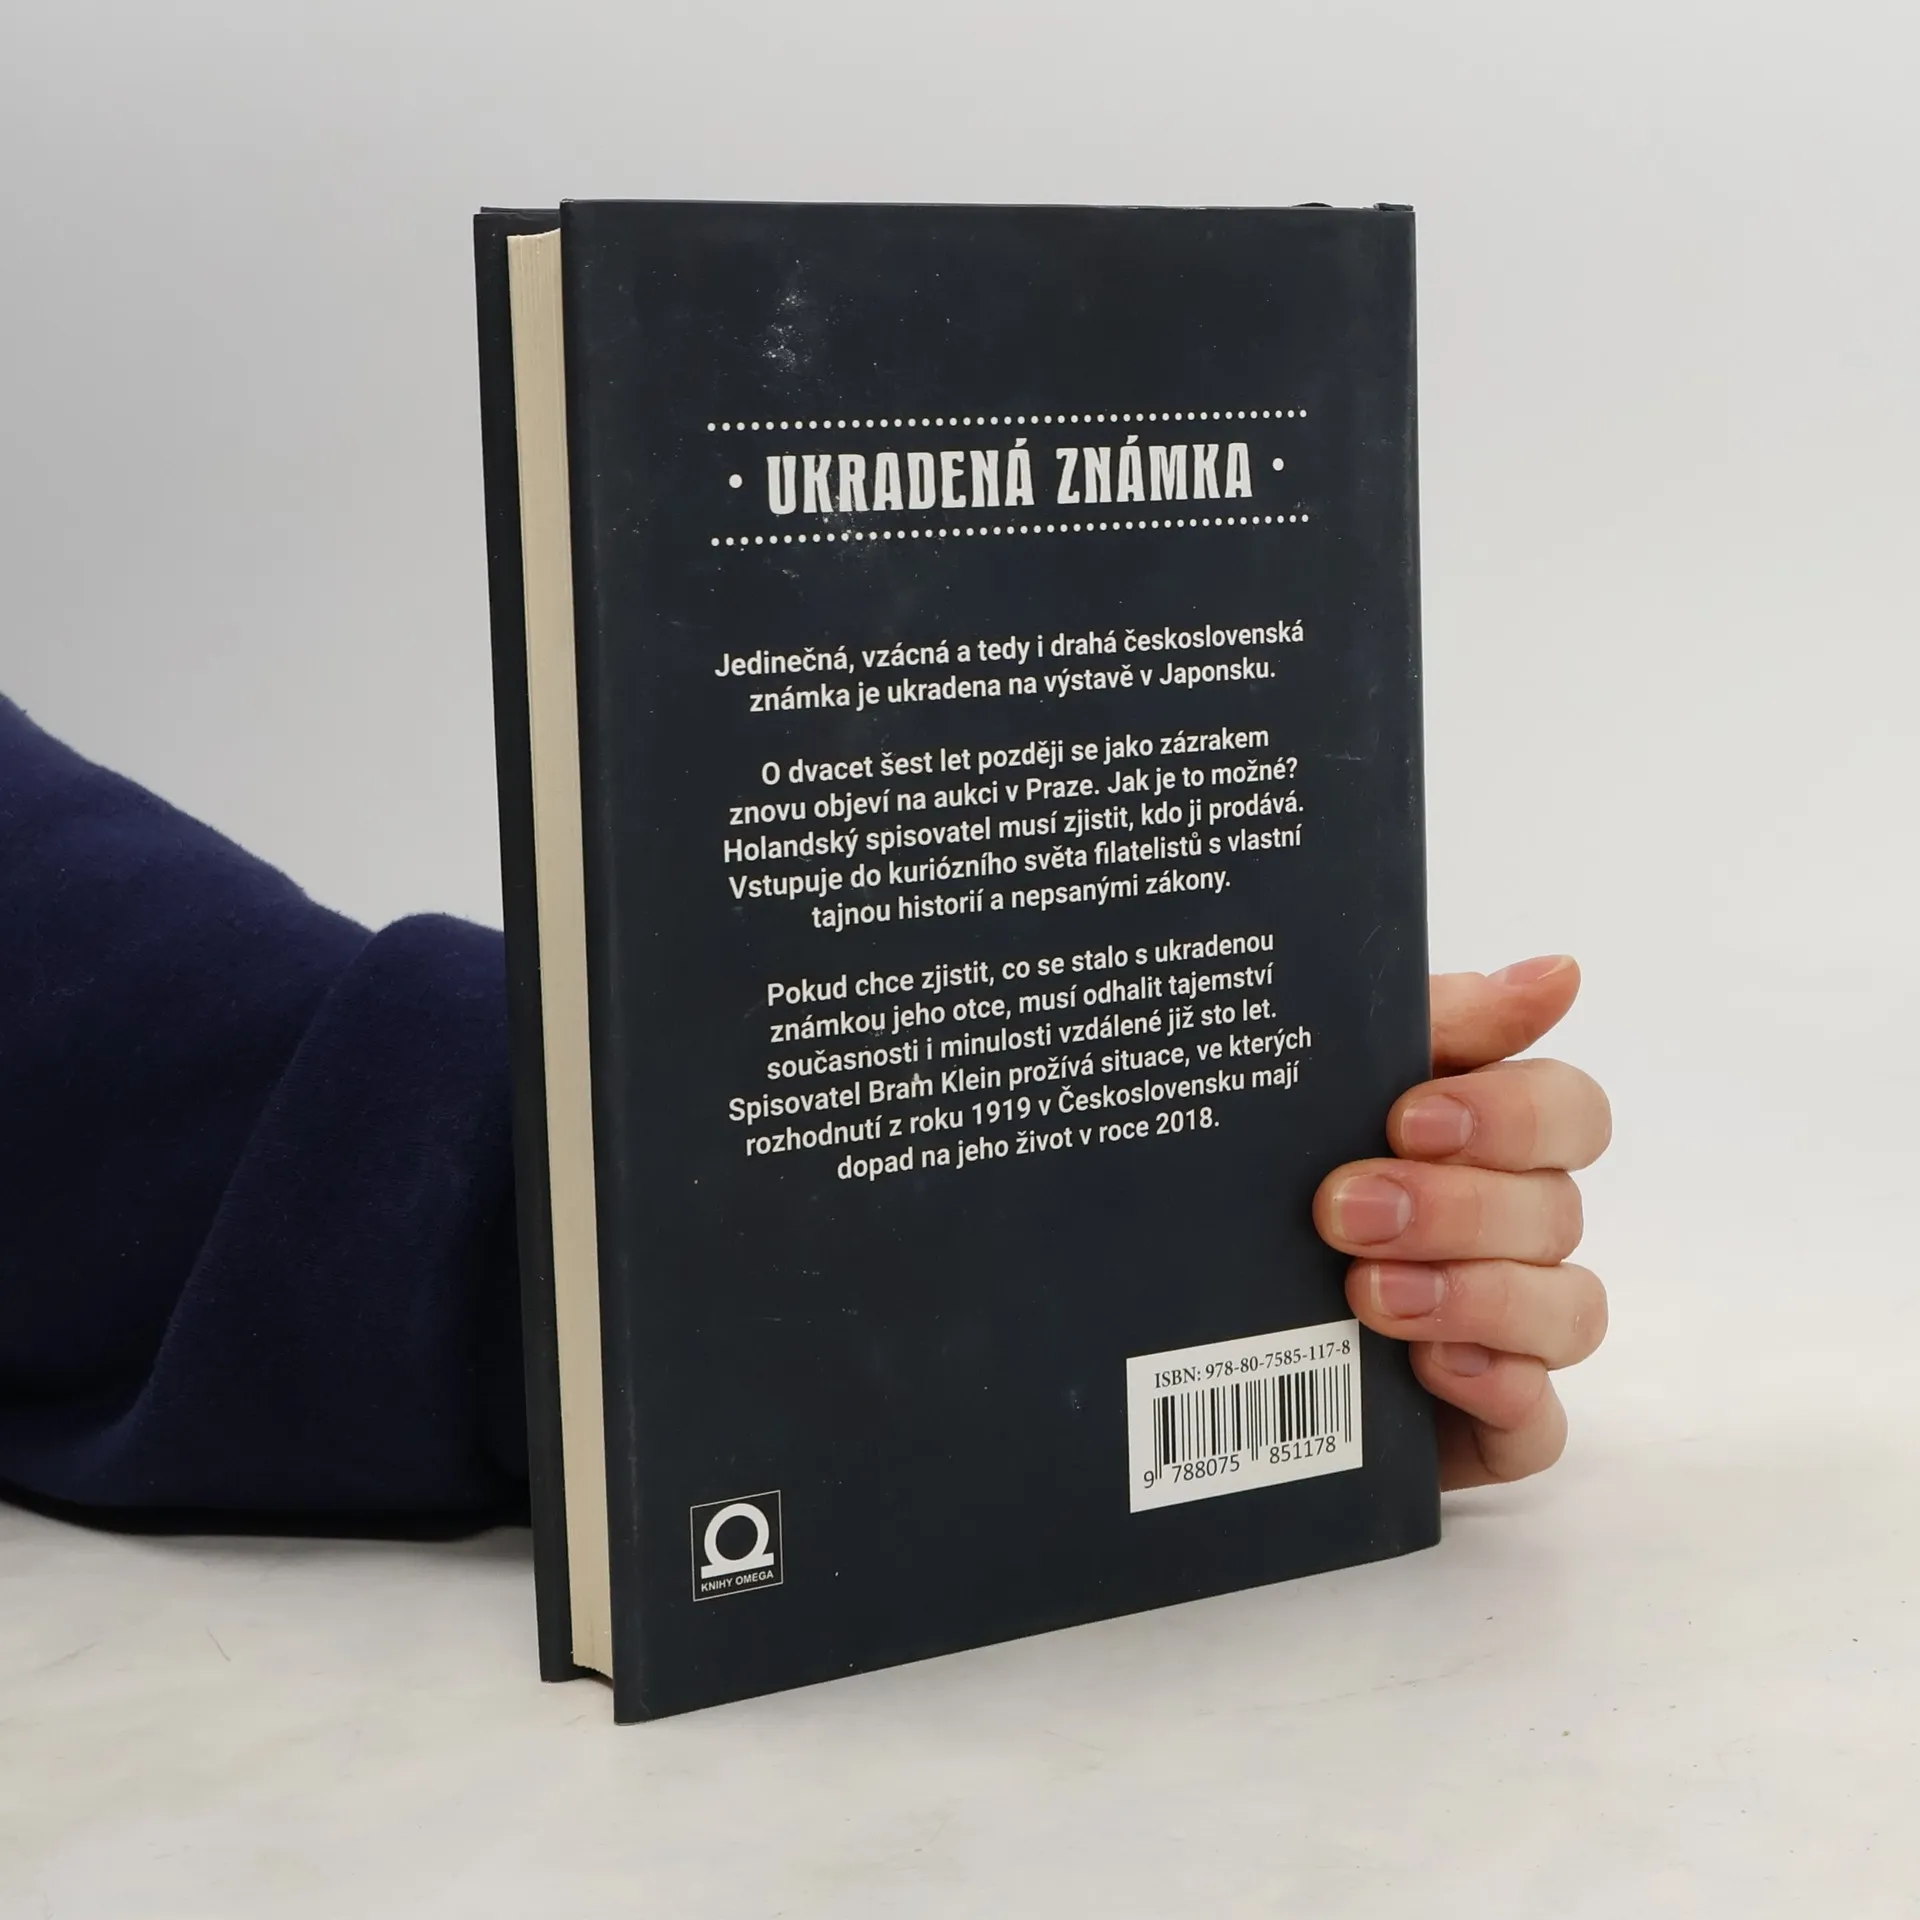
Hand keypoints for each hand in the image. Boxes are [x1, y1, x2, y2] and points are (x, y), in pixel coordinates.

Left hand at [1313, 955, 1610, 1488]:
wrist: (1188, 1325)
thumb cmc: (1279, 1177)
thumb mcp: (1331, 1086)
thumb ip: (1438, 1025)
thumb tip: (1556, 973)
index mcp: (1491, 1141)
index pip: (1568, 1111)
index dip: (1509, 1115)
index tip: (1408, 1117)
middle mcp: (1516, 1231)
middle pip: (1555, 1209)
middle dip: (1455, 1206)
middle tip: (1345, 1208)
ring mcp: (1513, 1333)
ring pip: (1566, 1311)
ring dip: (1476, 1296)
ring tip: (1369, 1294)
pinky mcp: (1492, 1426)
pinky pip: (1539, 1421)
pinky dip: (1498, 1390)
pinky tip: (1430, 1367)